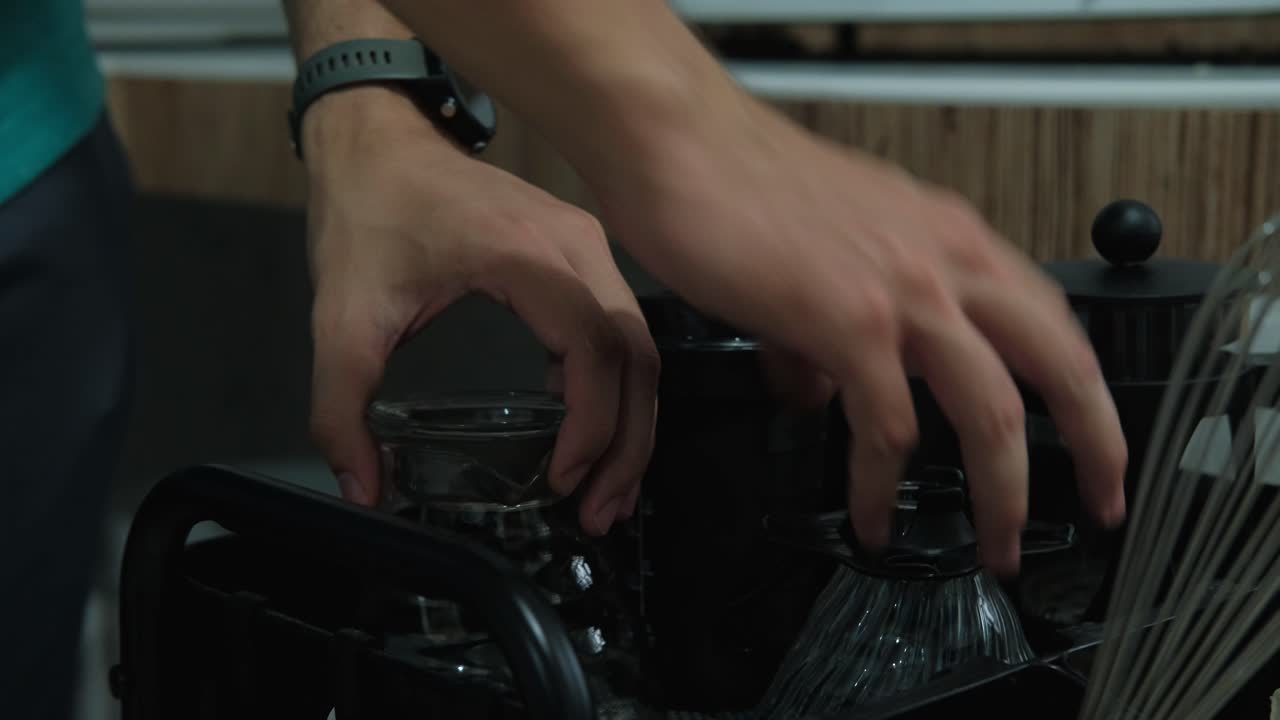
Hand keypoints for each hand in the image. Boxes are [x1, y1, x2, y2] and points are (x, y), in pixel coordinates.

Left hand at [300, 86, 657, 535]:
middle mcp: (576, 245)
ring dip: (632, 423)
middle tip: (600, 513)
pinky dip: (619, 388)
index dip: (591, 424)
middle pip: (635, 354)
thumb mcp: (340, 317)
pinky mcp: (583, 251)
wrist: (379, 141)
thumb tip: (360, 490)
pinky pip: (620, 328)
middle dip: (627, 443)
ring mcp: (587, 244)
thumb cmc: (366, 217)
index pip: (592, 348)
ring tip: (605, 493)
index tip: (561, 481)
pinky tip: (588, 436)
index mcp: (526, 256)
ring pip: (639, 345)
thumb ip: (340, 407)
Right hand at [591, 97, 1127, 574]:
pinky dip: (881, 487)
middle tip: (1103, 502)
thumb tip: (823, 391)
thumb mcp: (825, 246)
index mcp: (950, 237)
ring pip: (993, 414)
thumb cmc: (741, 180)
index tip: (1093, 437)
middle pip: (1060, 365)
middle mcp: (947, 261)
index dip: (1083, 387)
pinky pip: (886, 430)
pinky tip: (872, 519)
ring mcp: (906, 294)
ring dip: (1004, 494)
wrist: (682, 147)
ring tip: (998, 546)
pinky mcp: (850, 324)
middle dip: (1095, 446)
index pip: (1050, 319)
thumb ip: (841, 324)